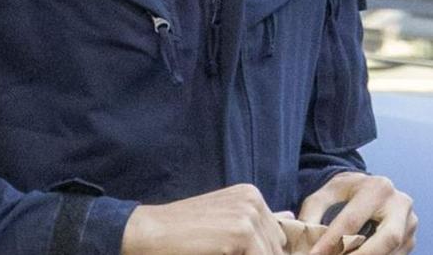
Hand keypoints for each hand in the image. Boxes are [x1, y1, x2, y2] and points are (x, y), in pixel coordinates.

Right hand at [121, 183, 286, 254]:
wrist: (154, 232)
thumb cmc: (186, 232)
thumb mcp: (225, 219)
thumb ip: (259, 221)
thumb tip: (290, 218)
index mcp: (251, 195)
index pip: (278, 239)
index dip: (262, 254)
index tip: (236, 252)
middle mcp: (254, 199)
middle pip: (277, 251)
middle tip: (226, 254)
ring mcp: (249, 214)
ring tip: (221, 254)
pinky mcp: (242, 232)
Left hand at [298, 172, 416, 253]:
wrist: (372, 186)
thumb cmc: (349, 190)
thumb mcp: (329, 191)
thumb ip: (314, 210)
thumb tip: (303, 233)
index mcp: (375, 187)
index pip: (352, 220)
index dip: (332, 241)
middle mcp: (398, 203)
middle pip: (385, 239)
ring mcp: (409, 222)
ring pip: (393, 251)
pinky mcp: (412, 238)